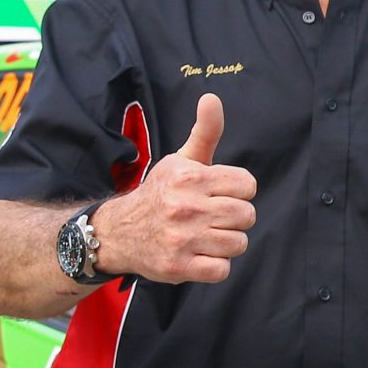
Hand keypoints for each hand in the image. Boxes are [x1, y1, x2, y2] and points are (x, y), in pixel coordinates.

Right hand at [93, 93, 257, 282]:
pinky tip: (200, 255)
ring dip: (226, 243)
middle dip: (234, 218)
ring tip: (205, 236)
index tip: (220, 194)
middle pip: (247, 215)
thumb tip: (212, 98)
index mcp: (191, 177)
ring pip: (238, 243)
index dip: (238, 191)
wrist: (119, 232)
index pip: (247, 185)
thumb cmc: (161, 193)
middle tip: (212, 217)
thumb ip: (205, 131)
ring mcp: (182, 239)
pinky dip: (216, 266)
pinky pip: (222, 270)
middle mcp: (186, 207)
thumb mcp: (181, 159)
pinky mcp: (178, 267)